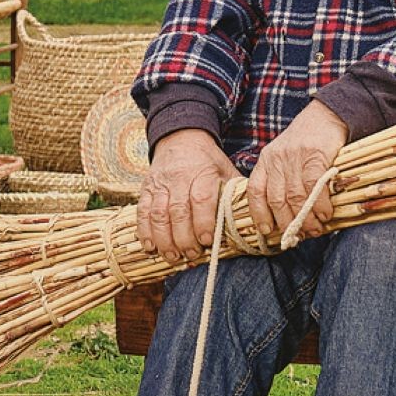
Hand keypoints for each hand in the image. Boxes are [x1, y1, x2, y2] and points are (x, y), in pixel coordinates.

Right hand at [138, 129, 241, 262]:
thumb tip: (253, 216)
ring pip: (158, 214)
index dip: (203, 222)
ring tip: (172, 256)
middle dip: (183, 237)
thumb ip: (235, 192)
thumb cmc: (207, 161)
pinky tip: (150, 247)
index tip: (206, 241)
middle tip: (191, 254)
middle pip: (178, 211)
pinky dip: (145, 231)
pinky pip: (142, 211)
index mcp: (202, 173)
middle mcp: (179, 178)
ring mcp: (160, 183)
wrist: (181, 138)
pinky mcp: (146, 188)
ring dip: (164, 239)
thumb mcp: (225, 169)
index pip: (201, 199)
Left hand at [243, 103, 347, 248]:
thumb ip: (281, 180)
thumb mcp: (284, 156)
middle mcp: (277, 159)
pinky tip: (325, 214)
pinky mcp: (316, 156)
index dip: (259, 214)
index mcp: (266, 160)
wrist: (326, 114)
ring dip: (306, 219)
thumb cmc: (306, 141)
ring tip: (314, 230)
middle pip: (276, 200)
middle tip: (299, 236)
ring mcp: (295, 157)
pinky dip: (320, 205)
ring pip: (296, 197)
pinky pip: (315, 186)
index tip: (266, 231)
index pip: (255, 191)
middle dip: (287, 223)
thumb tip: (287, 216)